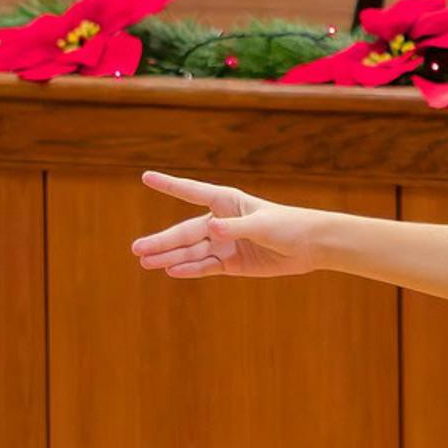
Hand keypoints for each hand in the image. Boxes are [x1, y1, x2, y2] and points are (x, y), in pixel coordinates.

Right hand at [132, 171, 320, 278]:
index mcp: (227, 202)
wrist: (311, 246)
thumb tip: (211, 229)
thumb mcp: (262, 225)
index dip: (169, 185)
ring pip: (192, 251)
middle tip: (136, 249)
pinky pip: (206, 266)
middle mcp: (221, 222)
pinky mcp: (232, 263)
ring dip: (169, 257)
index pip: (193, 192)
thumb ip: (236, 228)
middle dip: (162, 241)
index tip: (146, 176)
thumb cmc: (289, 225)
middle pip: (186, 232)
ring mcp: (225, 243)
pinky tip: (172, 271)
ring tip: (145, 262)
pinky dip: (190, 269)